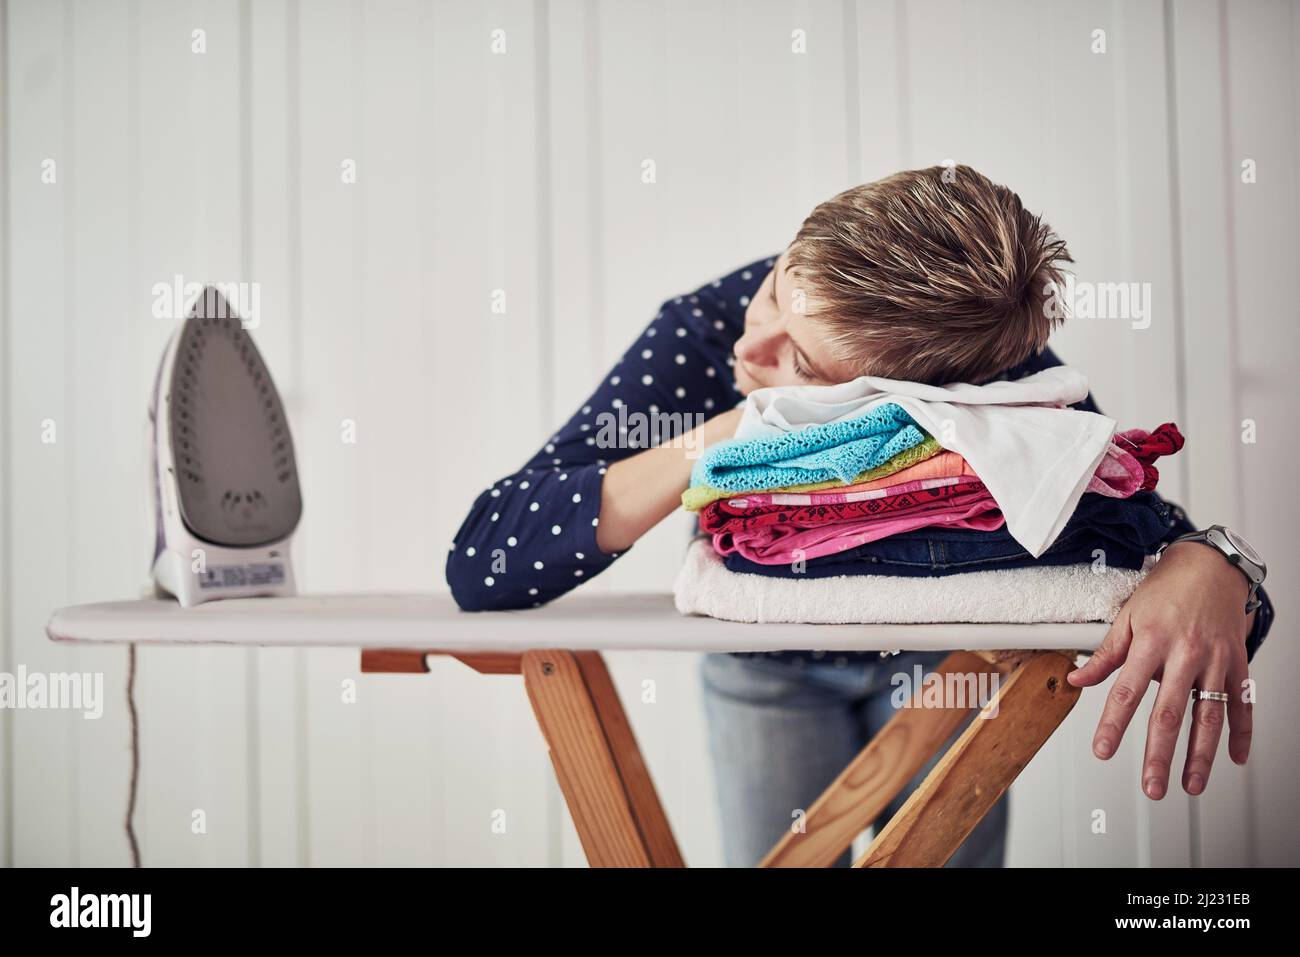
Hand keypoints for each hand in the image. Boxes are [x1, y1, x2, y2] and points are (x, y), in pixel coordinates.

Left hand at [1066, 540, 1254, 798]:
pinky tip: (1235, 758)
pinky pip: (1242, 704)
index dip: (1113, 724)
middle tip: (1152, 787)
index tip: (1102, 750)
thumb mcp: (1126, 616)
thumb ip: (1104, 655)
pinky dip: (1241, 733)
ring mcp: (1215, 661)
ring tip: (1190, 785)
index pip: (1127, 691)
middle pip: (1169, 713)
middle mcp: (1185, 654)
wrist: (1211, 567)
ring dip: (1200, 755)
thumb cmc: (1165, 591)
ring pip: (1209, 716)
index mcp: (1150, 642)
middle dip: (1159, 754)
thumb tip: (1076, 680)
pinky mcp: (1238, 664)